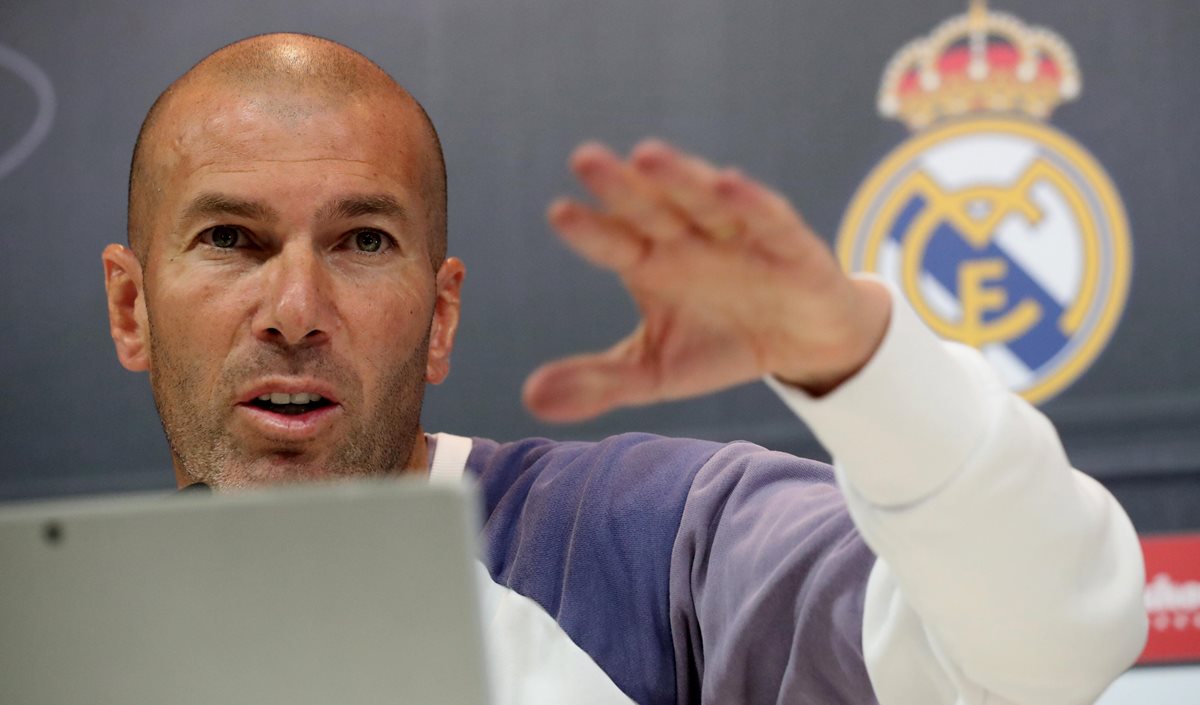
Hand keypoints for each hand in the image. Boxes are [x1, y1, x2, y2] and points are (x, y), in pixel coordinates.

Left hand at [522, 140, 890, 421]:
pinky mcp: (790, 244)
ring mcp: (738, 236)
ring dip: (679, 178)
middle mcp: (689, 239)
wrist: (803, 346)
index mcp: (650, 261)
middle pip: (650, 208)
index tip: (559, 214)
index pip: (613, 241)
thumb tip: (529, 399)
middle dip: (621, 186)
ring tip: (646, 156)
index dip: (589, 230)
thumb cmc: (720, 344)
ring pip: (704, 201)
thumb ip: (598, 381)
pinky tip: (728, 182)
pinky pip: (768, 218)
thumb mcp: (655, 371)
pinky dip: (750, 202)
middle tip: (585, 159)